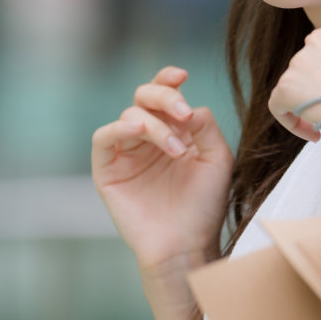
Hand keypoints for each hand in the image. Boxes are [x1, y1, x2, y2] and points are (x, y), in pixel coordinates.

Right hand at [91, 66, 233, 272]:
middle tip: (182, 113)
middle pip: (143, 96)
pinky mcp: (107, 170)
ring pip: (128, 115)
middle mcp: (147, 138)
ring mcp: (126, 153)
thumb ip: (205, 127)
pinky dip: (121, 127)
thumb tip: (189, 105)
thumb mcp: (216, 159)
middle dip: (163, 96)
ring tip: (174, 147)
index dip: (168, 79)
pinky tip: (143, 133)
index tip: (183, 75)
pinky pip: (104, 138)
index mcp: (173, 131)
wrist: (186, 244)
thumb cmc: (204, 206)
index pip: (165, 95)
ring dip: (153, 123)